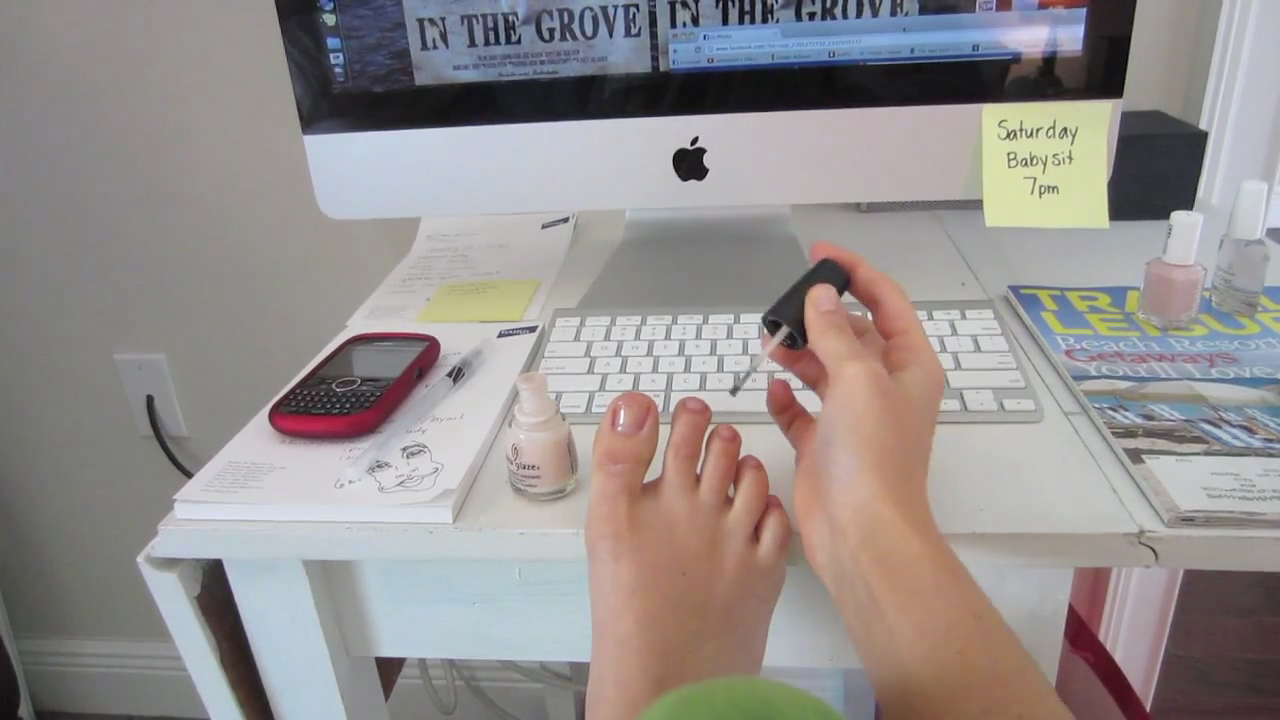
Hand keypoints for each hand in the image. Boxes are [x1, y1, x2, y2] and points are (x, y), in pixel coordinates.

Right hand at [766, 242, 944, 583]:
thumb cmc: (873, 453)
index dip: (856, 273)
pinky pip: (802, 409)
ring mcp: (854, 417)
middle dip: (819, 317)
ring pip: (824, 368)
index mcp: (910, 366)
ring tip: (770, 343)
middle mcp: (884, 388)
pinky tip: (773, 387)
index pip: (886, 303)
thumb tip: (820, 296)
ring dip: (798, 353)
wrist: (863, 531)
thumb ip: (835, 333)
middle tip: (783, 308)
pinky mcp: (824, 445)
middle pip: (852, 334)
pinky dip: (786, 396)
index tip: (819, 253)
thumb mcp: (858, 380)